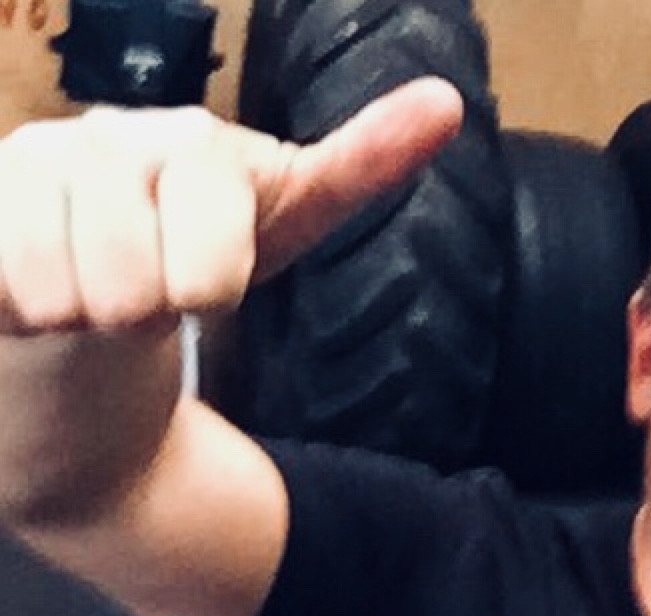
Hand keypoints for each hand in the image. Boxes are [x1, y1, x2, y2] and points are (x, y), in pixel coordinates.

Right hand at [0, 77, 463, 334]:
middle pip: (132, 288)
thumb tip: (447, 102)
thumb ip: (356, 168)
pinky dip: (16, 310)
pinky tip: (26, 288)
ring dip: (74, 320)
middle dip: (139, 318)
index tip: (207, 290)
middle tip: (140, 298)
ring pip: (57, 292)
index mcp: (197, 149)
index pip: (210, 267)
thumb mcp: (282, 226)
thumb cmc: (193, 270)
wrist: (86, 316)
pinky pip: (0, 283)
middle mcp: (107, 140)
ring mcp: (28, 165)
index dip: (207, 292)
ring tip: (84, 294)